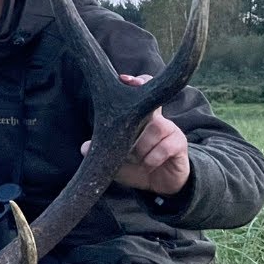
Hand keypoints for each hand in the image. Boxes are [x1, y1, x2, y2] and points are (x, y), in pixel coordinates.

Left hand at [80, 74, 190, 195]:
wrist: (159, 184)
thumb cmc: (135, 165)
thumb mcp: (114, 160)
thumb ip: (100, 152)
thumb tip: (84, 147)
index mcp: (140, 117)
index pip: (143, 93)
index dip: (137, 82)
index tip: (124, 79)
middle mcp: (156, 119)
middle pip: (152, 106)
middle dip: (141, 114)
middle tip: (129, 131)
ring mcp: (170, 129)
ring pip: (153, 129)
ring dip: (140, 149)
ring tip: (137, 159)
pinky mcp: (179, 143)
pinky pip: (163, 148)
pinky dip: (151, 159)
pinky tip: (148, 165)